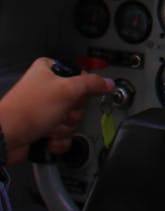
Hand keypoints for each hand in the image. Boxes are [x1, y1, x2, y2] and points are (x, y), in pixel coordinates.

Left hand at [0, 58, 114, 164]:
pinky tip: (48, 137)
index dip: (82, 89)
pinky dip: (58, 139)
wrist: (5, 138)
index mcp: (50, 70)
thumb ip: (91, 84)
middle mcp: (47, 88)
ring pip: (71, 120)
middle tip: (60, 111)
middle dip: (71, 112)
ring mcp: (44, 109)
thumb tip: (108, 83)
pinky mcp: (42, 128)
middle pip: (78, 101)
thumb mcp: (67, 90)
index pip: (81, 76)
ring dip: (63, 127)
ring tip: (49, 125)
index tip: (76, 95)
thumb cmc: (26, 110)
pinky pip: (62, 134)